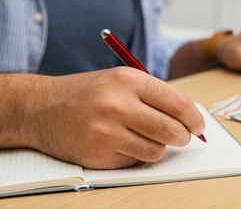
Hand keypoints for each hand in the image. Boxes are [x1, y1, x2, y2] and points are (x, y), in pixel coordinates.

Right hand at [2, 68, 204, 168]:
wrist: (42, 107)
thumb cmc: (89, 92)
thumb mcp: (121, 79)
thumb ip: (155, 96)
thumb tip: (190, 118)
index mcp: (128, 80)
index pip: (177, 102)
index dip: (195, 117)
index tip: (199, 125)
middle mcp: (117, 105)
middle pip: (172, 130)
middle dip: (184, 136)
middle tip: (182, 136)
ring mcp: (106, 132)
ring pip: (157, 150)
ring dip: (159, 147)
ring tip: (146, 136)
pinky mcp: (98, 155)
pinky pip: (136, 160)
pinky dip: (138, 154)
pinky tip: (124, 142)